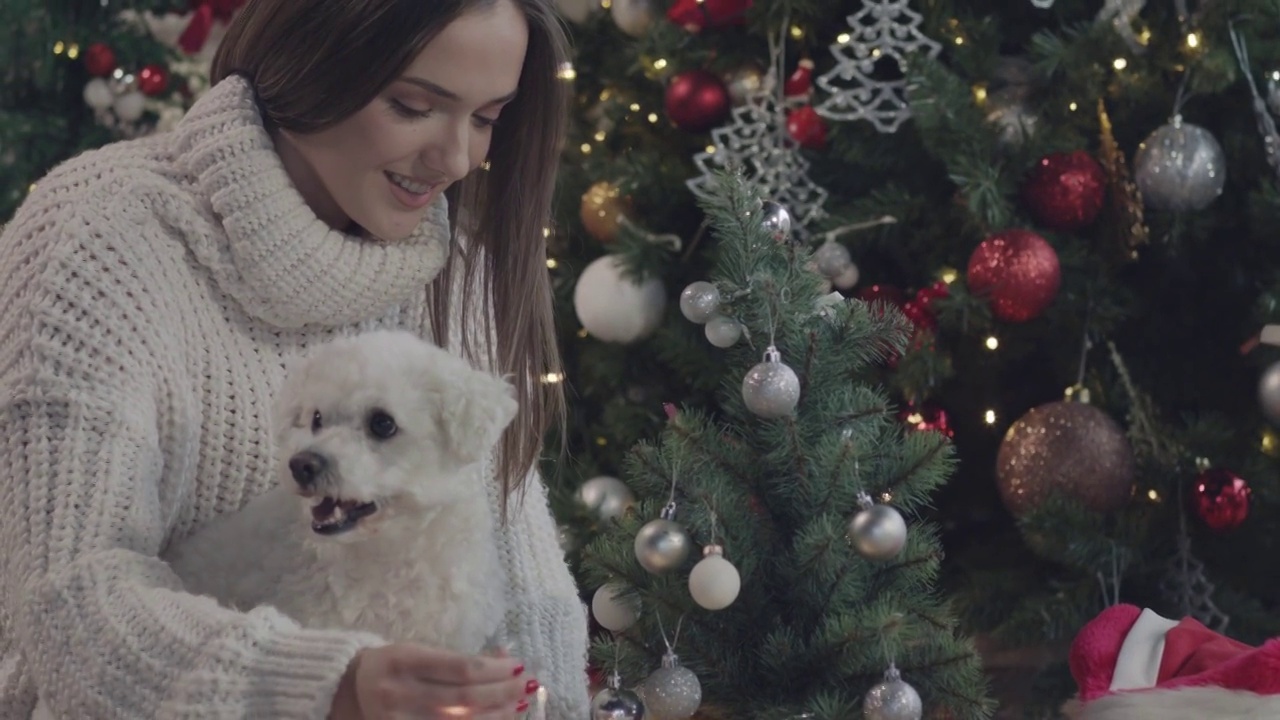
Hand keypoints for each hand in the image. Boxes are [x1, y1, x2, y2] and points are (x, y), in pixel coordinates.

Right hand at [330, 643, 534, 719]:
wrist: (345, 690)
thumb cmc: (393, 666)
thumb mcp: (419, 651)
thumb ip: (458, 658)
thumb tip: (504, 659)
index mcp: (405, 661)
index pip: (461, 668)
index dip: (495, 670)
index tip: (518, 666)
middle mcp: (401, 693)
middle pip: (464, 699)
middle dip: (502, 692)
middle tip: (527, 685)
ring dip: (496, 715)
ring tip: (518, 705)